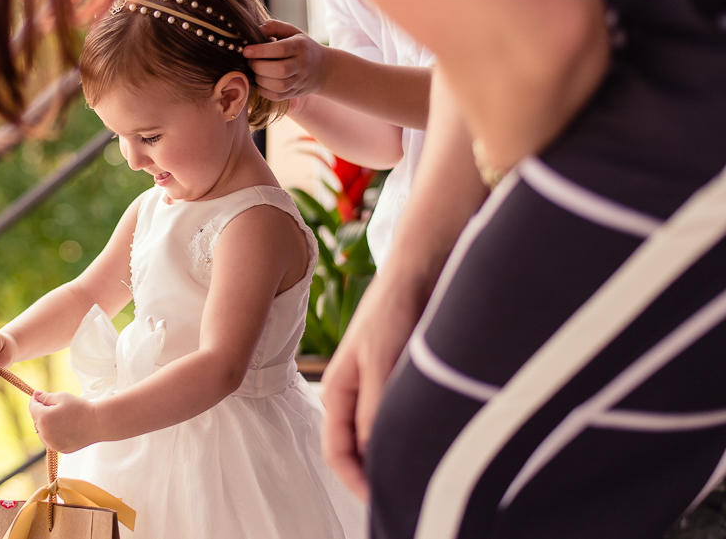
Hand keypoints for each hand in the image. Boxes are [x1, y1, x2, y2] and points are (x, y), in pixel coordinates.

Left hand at [28, 390, 100, 452]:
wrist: (97, 423)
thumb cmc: (80, 408)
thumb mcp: (62, 397)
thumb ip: (45, 397)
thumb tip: (35, 395)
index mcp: (44, 418)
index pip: (32, 407)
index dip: (36, 400)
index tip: (40, 396)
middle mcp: (45, 433)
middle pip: (37, 420)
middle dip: (42, 412)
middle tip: (57, 407)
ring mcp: (52, 443)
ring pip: (42, 431)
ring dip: (47, 424)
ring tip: (62, 418)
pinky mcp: (59, 449)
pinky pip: (51, 440)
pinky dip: (54, 434)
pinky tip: (66, 427)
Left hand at [242, 20, 327, 100]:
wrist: (322, 67)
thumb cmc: (300, 46)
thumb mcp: (292, 31)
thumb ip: (274, 27)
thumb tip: (258, 28)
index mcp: (300, 46)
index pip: (281, 49)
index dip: (261, 51)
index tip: (246, 51)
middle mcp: (302, 64)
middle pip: (280, 70)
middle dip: (259, 66)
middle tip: (250, 62)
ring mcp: (299, 81)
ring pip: (278, 85)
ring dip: (260, 79)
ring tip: (255, 71)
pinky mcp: (294, 93)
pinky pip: (277, 96)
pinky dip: (264, 91)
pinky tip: (260, 82)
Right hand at [320, 273, 428, 499]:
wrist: (419, 272)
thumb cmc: (392, 311)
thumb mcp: (380, 363)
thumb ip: (374, 410)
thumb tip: (374, 456)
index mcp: (337, 392)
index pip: (337, 452)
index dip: (356, 481)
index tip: (383, 501)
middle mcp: (355, 395)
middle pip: (358, 450)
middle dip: (377, 475)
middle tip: (410, 494)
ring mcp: (378, 390)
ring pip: (382, 437)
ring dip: (397, 455)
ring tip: (425, 472)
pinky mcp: (403, 383)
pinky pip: (403, 420)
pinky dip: (414, 436)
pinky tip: (436, 444)